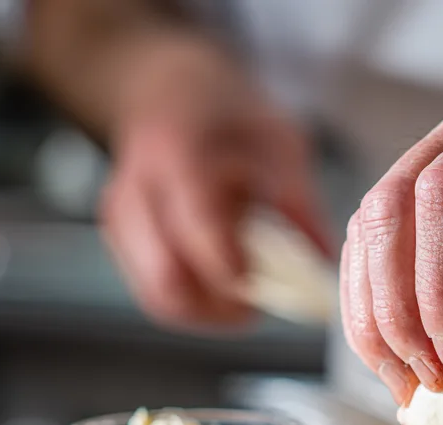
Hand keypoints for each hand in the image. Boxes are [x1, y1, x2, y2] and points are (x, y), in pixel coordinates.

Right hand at [101, 38, 332, 328]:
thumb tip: (320, 264)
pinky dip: (196, 305)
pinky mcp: (122, 243)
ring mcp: (121, 219)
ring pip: (162, 299)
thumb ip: (298, 203)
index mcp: (178, 153)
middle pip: (170, 281)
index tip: (270, 283)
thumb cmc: (230, 119)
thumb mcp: (280, 142)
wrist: (169, 96)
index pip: (198, 228)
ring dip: (211, 311)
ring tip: (246, 290)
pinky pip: (157, 296)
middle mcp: (137, 189)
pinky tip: (223, 287)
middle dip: (224, 305)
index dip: (236, 270)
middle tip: (262, 299)